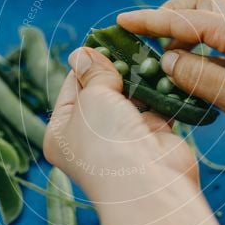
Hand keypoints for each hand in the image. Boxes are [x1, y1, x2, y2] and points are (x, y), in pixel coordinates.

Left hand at [43, 47, 198, 204]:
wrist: (148, 183)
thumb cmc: (106, 142)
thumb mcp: (92, 97)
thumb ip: (94, 72)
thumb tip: (82, 52)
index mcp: (61, 133)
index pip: (71, 89)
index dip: (85, 65)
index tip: (100, 41)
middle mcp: (90, 137)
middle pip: (102, 92)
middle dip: (115, 70)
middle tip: (126, 43)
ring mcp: (123, 138)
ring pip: (131, 98)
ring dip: (139, 79)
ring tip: (145, 53)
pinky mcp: (153, 137)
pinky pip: (156, 106)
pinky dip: (160, 91)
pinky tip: (163, 70)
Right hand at [117, 0, 224, 156]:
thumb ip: (194, 76)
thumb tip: (165, 61)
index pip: (183, 20)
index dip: (149, 21)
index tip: (121, 21)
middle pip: (201, 5)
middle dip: (170, 16)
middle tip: (147, 37)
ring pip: (213, 24)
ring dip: (187, 34)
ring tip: (168, 59)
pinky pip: (223, 46)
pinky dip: (203, 53)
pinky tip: (196, 76)